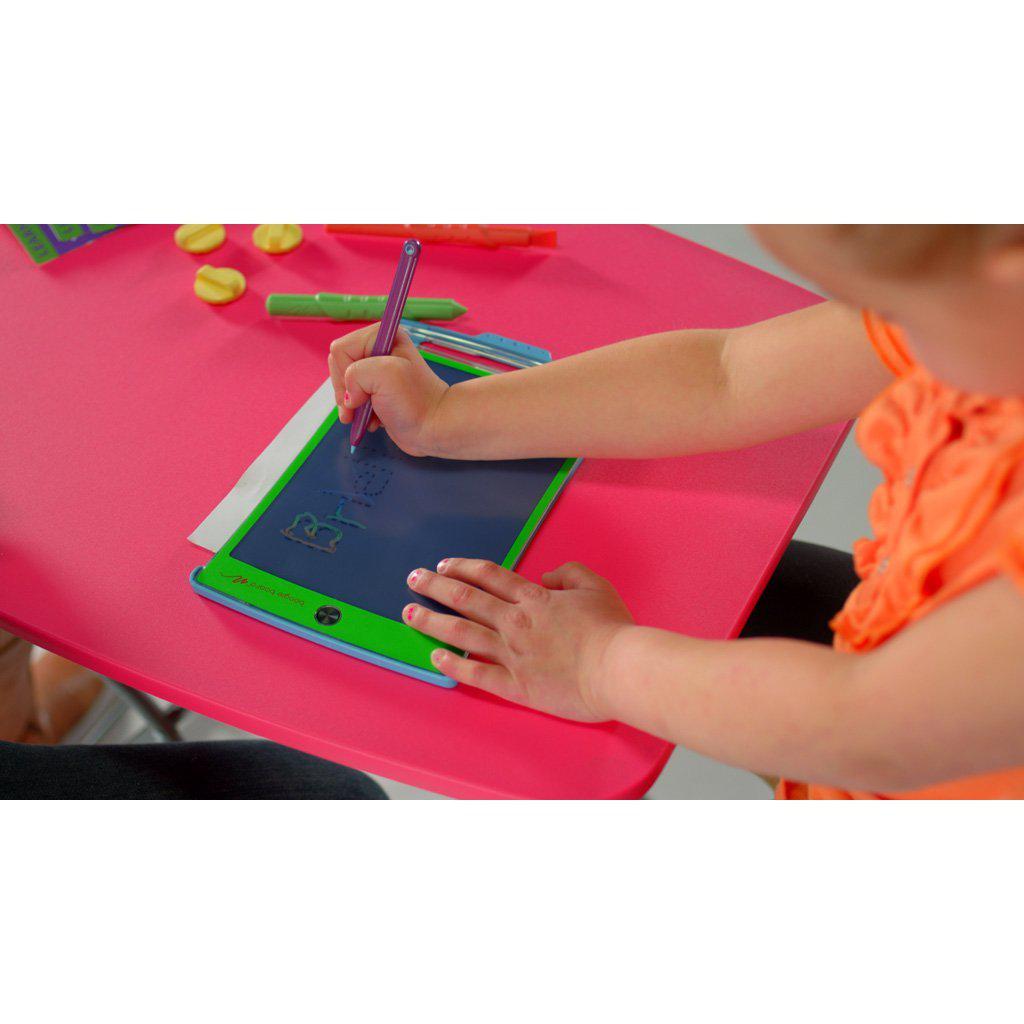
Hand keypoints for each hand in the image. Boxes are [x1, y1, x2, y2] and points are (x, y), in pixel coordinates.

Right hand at [328, 323, 448, 456]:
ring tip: (367, 417)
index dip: (345, 374)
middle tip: (358, 408)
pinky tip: (373, 420)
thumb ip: (355, 374)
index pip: (342, 349)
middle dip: (345, 390)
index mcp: (383, 336)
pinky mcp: (377, 390)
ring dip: (351, 404)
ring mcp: (378, 371)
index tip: (359, 394)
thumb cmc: (415, 401)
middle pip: (339, 366)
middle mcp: (379, 349)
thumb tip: (349, 397)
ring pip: (345, 384)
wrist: (435, 429)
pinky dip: (358, 412)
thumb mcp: (384, 375)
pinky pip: (354, 397)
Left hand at [403, 558, 634, 720]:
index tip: (443, 565)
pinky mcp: (516, 685)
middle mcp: (515, 622)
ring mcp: (511, 654)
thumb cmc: (611, 628)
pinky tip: (436, 658)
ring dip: (432, 622)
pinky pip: (477, 674)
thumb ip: (567, 574)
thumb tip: (545, 578)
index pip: (489, 576)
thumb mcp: (594, 586)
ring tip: (409, 614)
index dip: (462, 568)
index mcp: (533, 598)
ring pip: (461, 634)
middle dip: (435, 587)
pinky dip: (454, 665)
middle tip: (413, 580)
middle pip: (465, 599)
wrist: (618, 668)